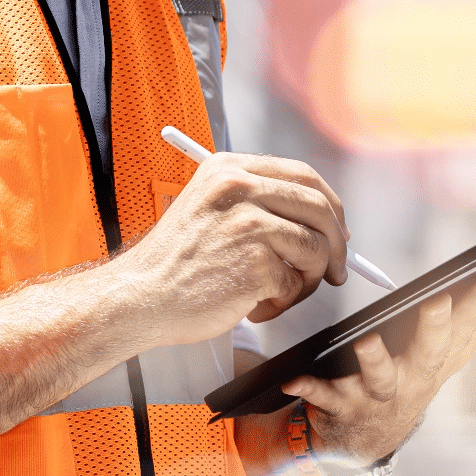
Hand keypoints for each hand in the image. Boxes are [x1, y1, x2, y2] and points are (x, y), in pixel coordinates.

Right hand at [109, 153, 349, 347]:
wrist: (138, 296)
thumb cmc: (174, 263)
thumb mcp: (208, 208)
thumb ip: (255, 202)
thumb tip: (320, 222)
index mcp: (228, 169)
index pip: (302, 175)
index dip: (328, 205)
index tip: (336, 230)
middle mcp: (239, 189)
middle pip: (319, 208)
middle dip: (337, 245)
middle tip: (336, 271)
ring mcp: (249, 225)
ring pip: (316, 249)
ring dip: (307, 280)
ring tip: (275, 293)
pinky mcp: (255, 263)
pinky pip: (295, 284)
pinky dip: (281, 302)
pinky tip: (251, 306)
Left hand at [281, 264, 475, 463]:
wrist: (367, 436)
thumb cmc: (414, 375)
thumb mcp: (455, 348)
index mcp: (441, 356)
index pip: (469, 322)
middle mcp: (415, 376)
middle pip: (432, 350)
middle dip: (438, 326)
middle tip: (441, 301)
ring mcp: (380, 394)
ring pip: (380, 377)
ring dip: (375, 360)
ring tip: (368, 339)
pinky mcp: (343, 405)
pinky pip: (325, 396)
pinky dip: (311, 388)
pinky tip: (295, 380)